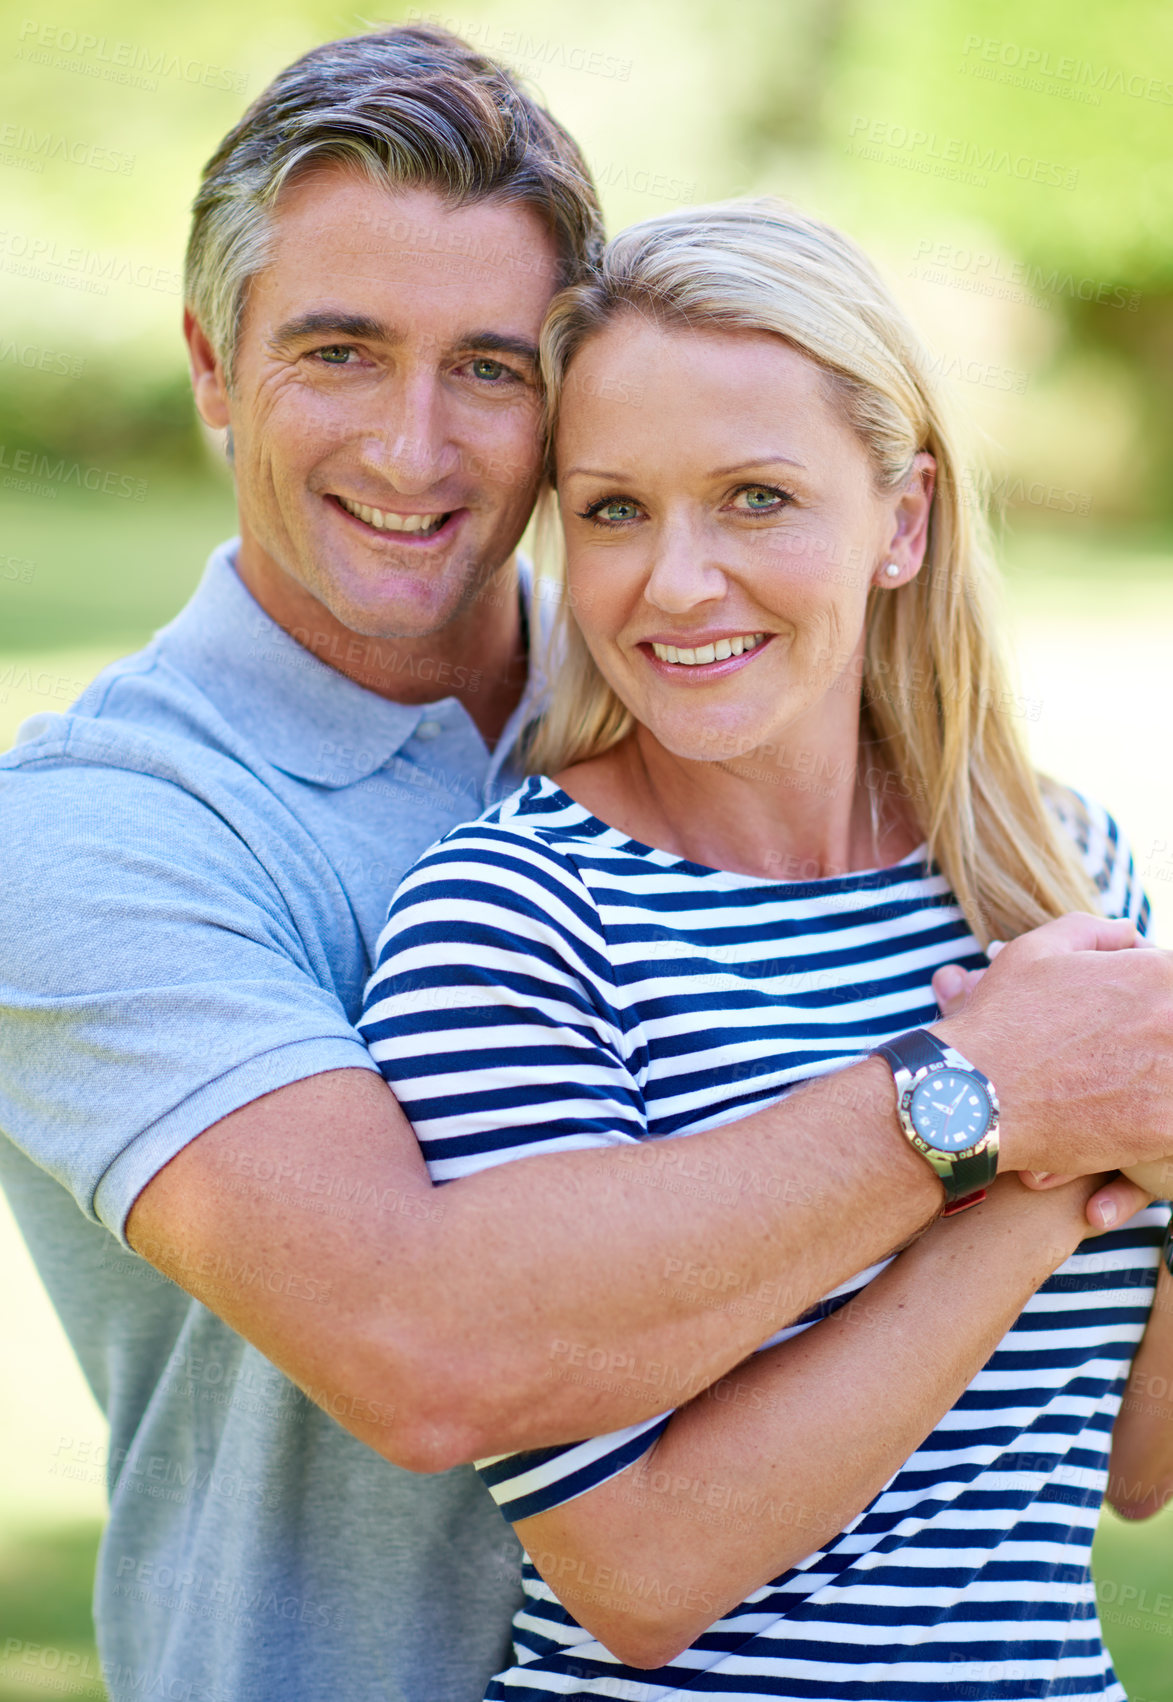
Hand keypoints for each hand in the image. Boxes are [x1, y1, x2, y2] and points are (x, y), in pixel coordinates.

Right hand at [931, 924, 1162, 1229]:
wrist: (975, 1095)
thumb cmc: (1002, 1020)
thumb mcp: (1035, 951)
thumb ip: (1092, 931)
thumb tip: (1130, 930)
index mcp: (1155, 974)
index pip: (1171, 978)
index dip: (1146, 991)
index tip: (1120, 1010)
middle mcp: (1172, 1021)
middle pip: (1172, 1027)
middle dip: (1150, 1034)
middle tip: (1109, 1049)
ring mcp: (1172, 1077)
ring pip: (1171, 1071)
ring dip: (1151, 1075)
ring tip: (1111, 1080)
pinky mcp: (1164, 1128)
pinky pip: (1168, 1118)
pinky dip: (1150, 1115)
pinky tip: (1116, 1112)